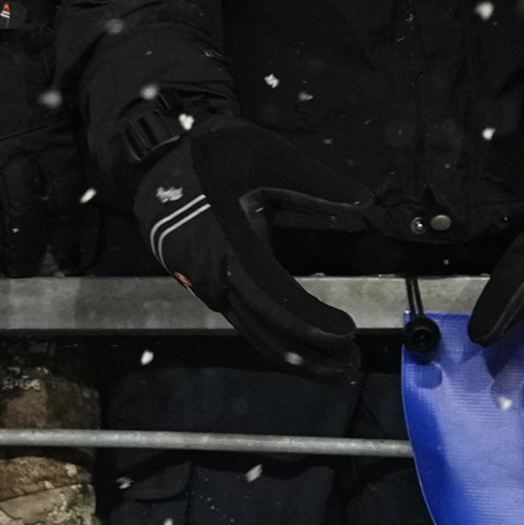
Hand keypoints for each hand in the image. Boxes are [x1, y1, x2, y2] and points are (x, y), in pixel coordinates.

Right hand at [82, 35, 374, 374]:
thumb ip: (317, 183)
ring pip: (253, 329)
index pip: (275, 296)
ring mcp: (208, 284)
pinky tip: (300, 351)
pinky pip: (244, 319)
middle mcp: (215, 274)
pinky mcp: (209, 285)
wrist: (158, 161)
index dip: (309, 320)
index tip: (345, 334)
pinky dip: (275, 338)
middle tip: (351, 366)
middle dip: (308, 352)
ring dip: (294, 352)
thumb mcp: (269, 156)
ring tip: (336, 369)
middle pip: (264, 326)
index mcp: (230, 244)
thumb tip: (365, 201)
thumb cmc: (215, 156)